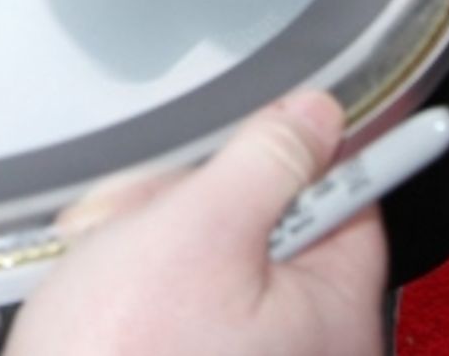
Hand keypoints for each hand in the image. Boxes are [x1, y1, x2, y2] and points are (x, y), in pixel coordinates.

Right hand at [6, 90, 385, 355]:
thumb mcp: (200, 229)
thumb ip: (267, 159)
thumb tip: (319, 115)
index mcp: (335, 319)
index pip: (348, 199)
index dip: (292, 152)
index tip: (251, 131)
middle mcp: (304, 351)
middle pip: (267, 221)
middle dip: (191, 198)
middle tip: (142, 212)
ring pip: (210, 253)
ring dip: (149, 234)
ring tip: (104, 258)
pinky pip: (178, 295)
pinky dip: (136, 278)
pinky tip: (101, 290)